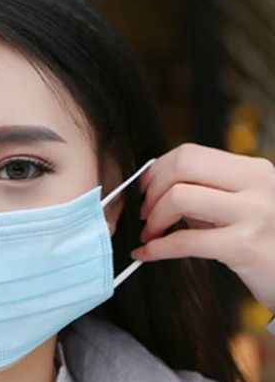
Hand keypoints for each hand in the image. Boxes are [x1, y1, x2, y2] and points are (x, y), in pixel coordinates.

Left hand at [132, 143, 274, 313]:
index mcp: (254, 170)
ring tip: (150, 233)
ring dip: (154, 219)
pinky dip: (157, 248)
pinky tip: (147, 253)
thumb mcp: (240, 206)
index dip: (157, 171)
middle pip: (183, 166)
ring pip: (179, 198)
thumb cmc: (263, 243)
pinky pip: (185, 241)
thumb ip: (204, 190)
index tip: (144, 189)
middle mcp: (258, 184)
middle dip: (152, 190)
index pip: (190, 153)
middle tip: (145, 212)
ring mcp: (255, 213)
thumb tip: (153, 185)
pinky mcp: (246, 246)